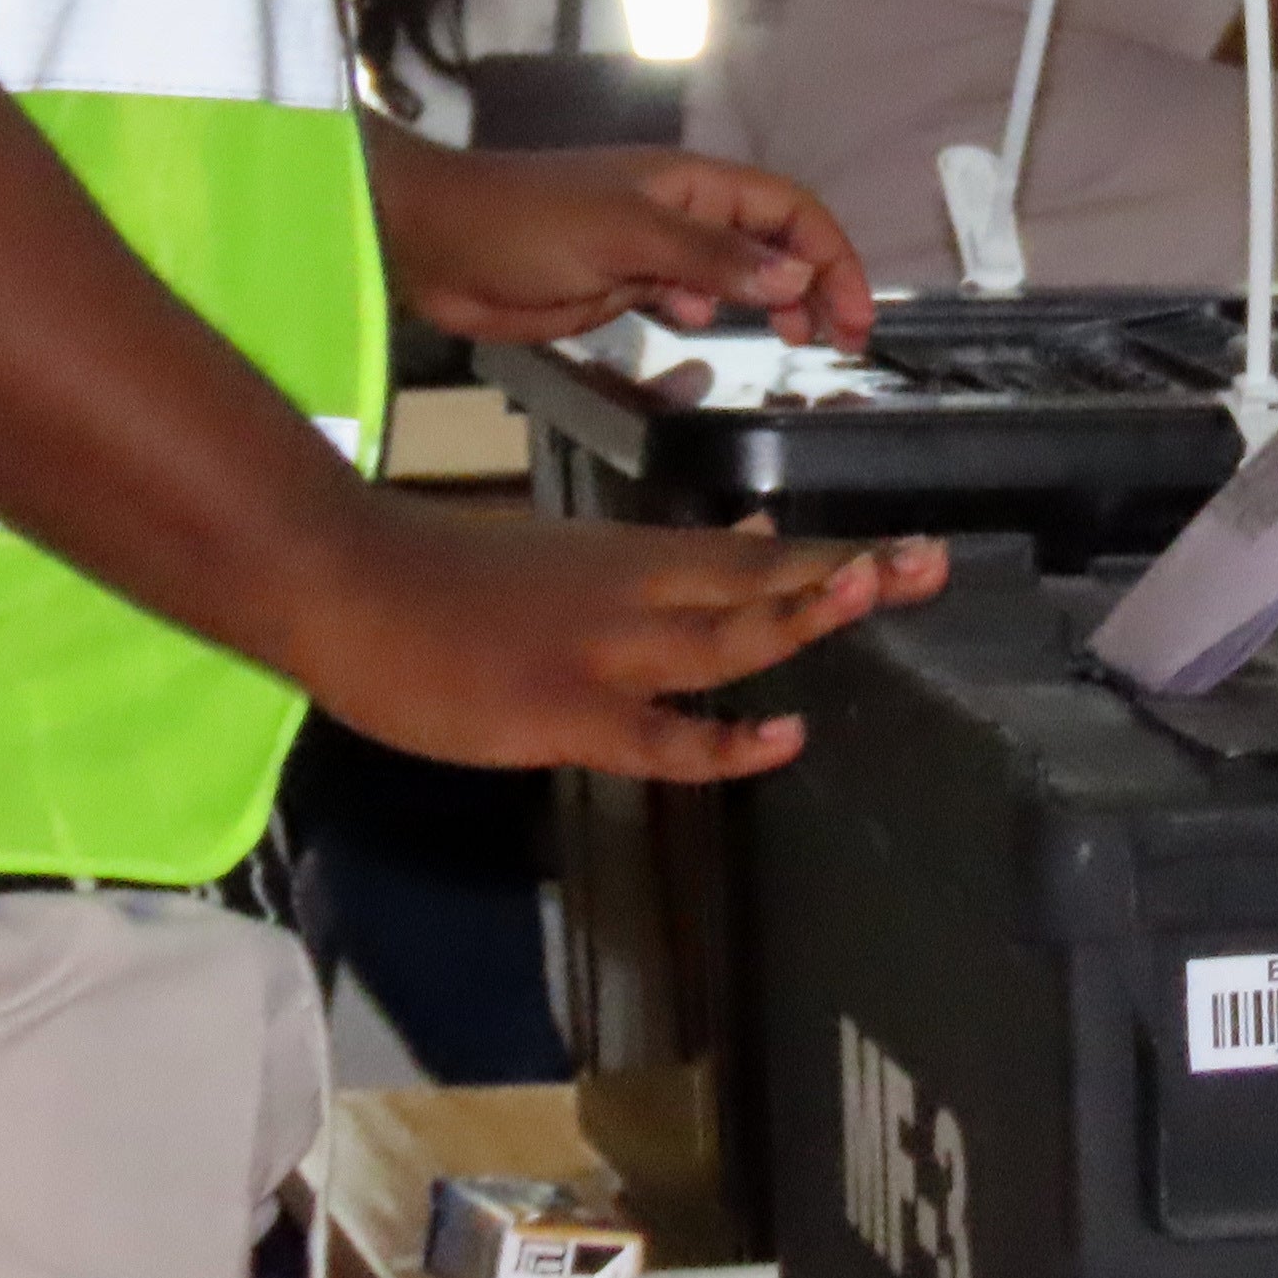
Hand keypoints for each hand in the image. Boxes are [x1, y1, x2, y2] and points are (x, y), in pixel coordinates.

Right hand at [296, 501, 948, 776]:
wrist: (346, 582)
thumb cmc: (446, 575)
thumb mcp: (568, 548)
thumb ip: (665, 556)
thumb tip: (758, 536)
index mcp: (632, 557)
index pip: (751, 556)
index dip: (829, 558)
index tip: (906, 551)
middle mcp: (631, 593)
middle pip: (757, 583)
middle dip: (847, 577)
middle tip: (931, 564)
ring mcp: (599, 652)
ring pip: (722, 636)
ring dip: (800, 617)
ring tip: (875, 595)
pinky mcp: (560, 711)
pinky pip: (658, 734)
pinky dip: (723, 740)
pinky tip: (778, 737)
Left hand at [382, 142, 877, 351]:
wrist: (433, 244)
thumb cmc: (526, 224)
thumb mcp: (625, 236)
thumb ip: (710, 259)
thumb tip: (796, 278)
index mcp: (691, 184)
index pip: (788, 210)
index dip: (831, 256)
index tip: (856, 317)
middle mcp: (681, 212)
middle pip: (771, 241)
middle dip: (814, 282)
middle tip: (843, 341)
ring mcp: (650, 250)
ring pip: (732, 273)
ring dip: (769, 301)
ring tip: (797, 343)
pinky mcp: (618, 285)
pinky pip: (685, 297)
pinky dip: (709, 315)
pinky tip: (705, 335)